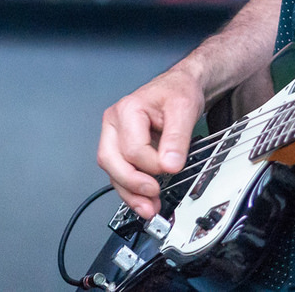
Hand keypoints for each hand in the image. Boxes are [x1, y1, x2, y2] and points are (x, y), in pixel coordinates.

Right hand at [97, 66, 203, 218]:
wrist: (179, 87)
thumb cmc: (178, 91)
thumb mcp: (184, 109)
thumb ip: (177, 138)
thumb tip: (170, 165)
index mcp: (127, 110)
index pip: (133, 149)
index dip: (153, 164)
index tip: (173, 167)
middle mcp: (115, 123)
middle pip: (111, 161)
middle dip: (132, 184)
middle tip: (153, 195)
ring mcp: (115, 136)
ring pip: (112, 172)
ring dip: (130, 193)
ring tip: (149, 208)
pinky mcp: (121, 149)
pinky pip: (119, 174)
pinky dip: (132, 190)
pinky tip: (145, 201)